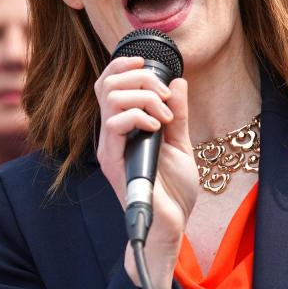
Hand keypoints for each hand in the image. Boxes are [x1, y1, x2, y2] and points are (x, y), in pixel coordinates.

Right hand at [93, 56, 197, 288]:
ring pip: (111, 99)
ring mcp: (110, 148)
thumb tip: (176, 82)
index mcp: (123, 127)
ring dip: (144, 97)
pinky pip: (114, 125)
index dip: (121, 65)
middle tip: (164, 96)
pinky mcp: (113, 162)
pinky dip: (139, 116)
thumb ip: (177, 113)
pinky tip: (157, 128)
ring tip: (164, 115)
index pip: (108, 84)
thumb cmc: (173, 190)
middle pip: (107, 84)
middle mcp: (111, 135)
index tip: (146, 63)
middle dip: (140, 78)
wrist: (172, 225)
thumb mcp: (180, 142)